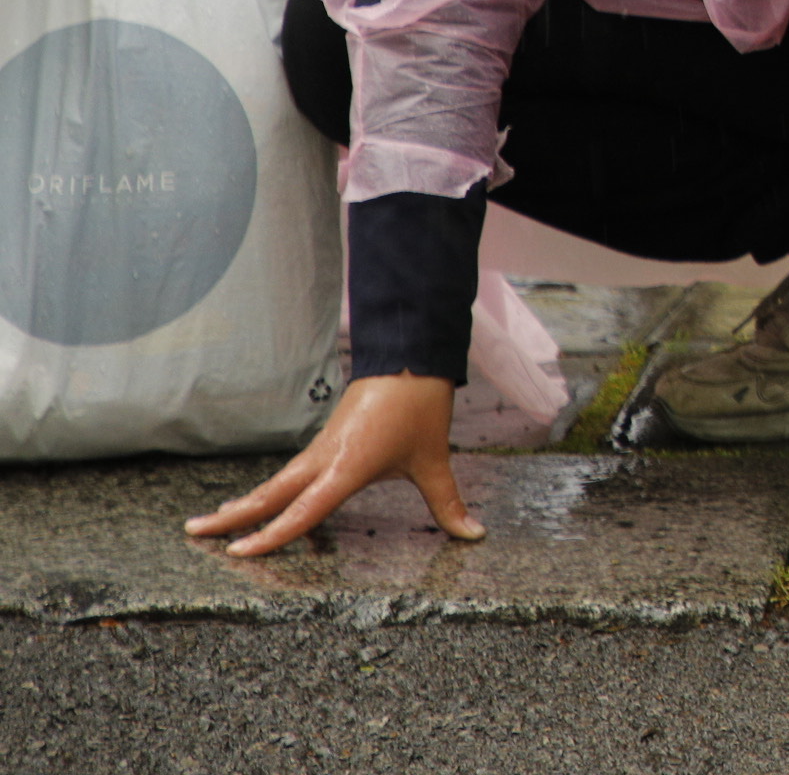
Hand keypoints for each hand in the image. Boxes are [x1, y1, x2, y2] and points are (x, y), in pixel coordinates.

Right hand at [186, 374, 480, 557]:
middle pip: (271, 494)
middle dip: (232, 517)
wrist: (412, 357)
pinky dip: (270, 488)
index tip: (237, 553)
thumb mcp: (435, 460)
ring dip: (245, 502)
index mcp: (346, 467)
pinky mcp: (327, 439)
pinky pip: (290, 471)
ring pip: (276, 481)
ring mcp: (322, 447)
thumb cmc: (421, 407)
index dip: (270, 535)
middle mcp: (325, 459)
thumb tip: (475, 534)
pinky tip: (260, 498)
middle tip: (191, 533)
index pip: (302, 511)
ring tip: (212, 521)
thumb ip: (449, 503)